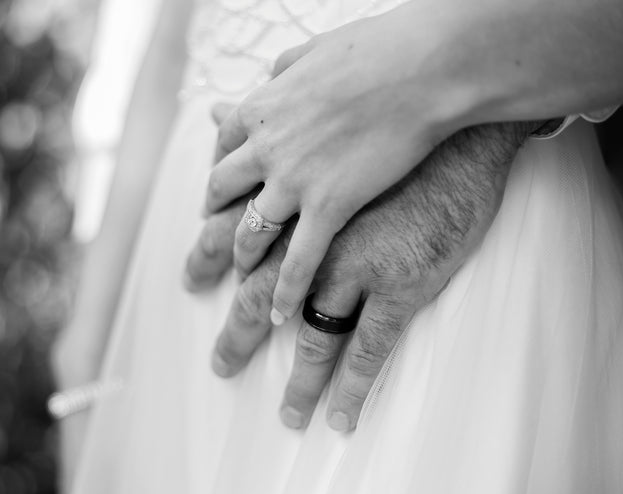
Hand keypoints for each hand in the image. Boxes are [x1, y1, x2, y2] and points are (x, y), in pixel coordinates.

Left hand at [188, 120, 536, 429]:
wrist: (452, 128)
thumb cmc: (385, 120)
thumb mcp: (311, 119)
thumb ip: (261, 129)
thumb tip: (218, 106)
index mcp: (287, 203)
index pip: (232, 239)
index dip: (208, 261)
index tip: (191, 283)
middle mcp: (308, 244)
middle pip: (257, 300)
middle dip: (237, 336)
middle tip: (222, 364)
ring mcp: (351, 268)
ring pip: (311, 339)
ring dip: (299, 383)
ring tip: (290, 415)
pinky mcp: (396, 286)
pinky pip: (368, 349)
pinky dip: (353, 387)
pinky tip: (340, 414)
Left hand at [204, 7, 470, 324]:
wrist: (422, 67)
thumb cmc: (379, 50)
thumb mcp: (317, 50)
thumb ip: (286, 68)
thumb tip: (271, 73)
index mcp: (261, 110)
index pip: (223, 151)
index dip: (218, 180)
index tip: (217, 199)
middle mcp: (266, 150)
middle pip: (222, 199)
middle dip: (211, 231)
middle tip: (201, 262)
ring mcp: (295, 182)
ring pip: (253, 235)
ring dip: (244, 264)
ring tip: (242, 285)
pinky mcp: (331, 208)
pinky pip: (299, 263)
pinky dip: (286, 293)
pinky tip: (279, 315)